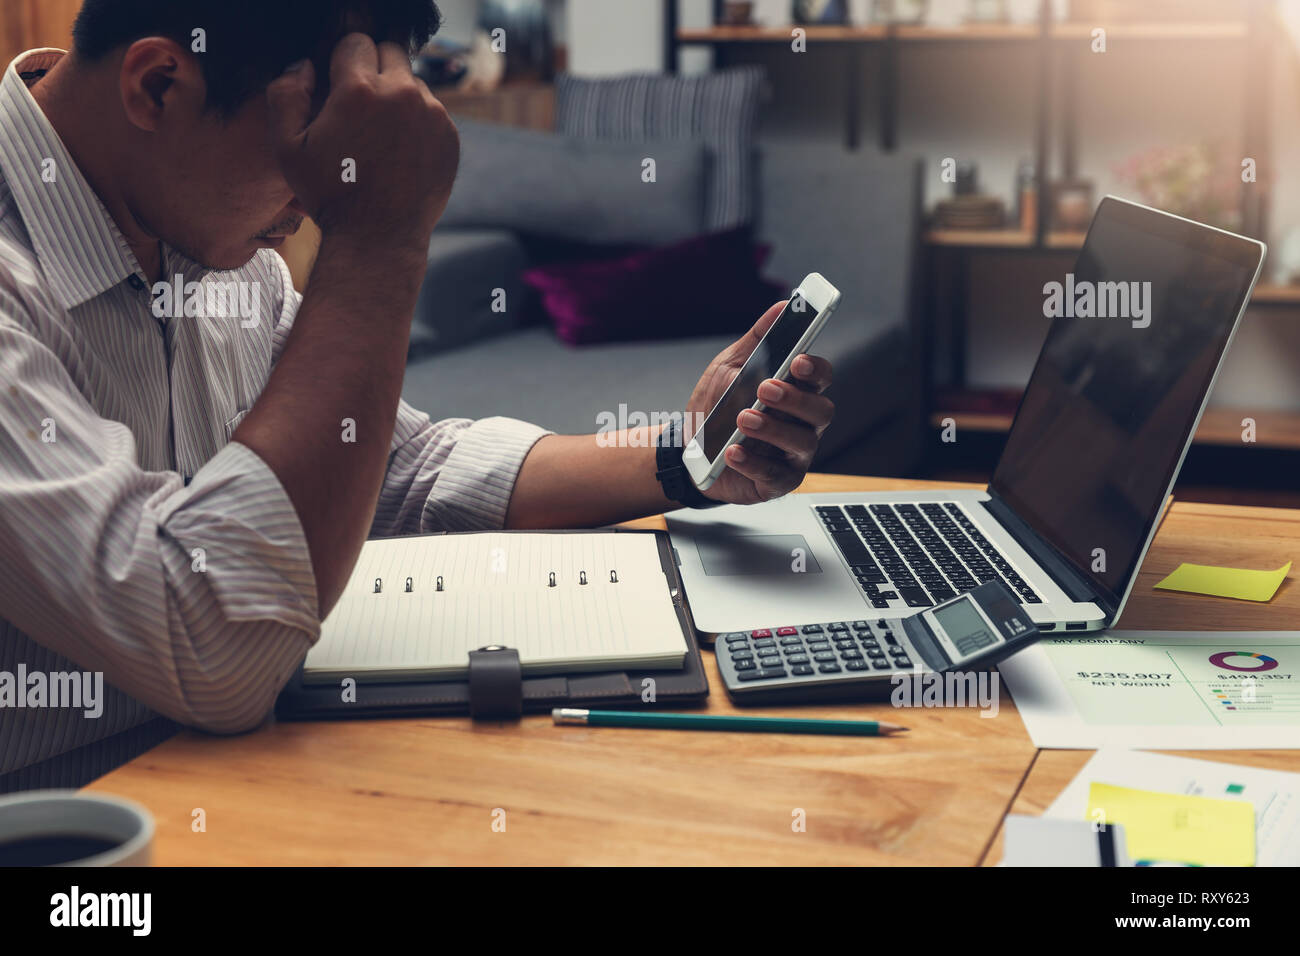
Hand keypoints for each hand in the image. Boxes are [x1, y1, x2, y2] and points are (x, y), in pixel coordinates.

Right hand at [266, 33, 458, 247]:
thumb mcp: (287, 147)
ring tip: (379, 134)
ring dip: (397, 96)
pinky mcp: (449, 135)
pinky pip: (431, 110)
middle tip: (360, 105)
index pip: (356, 42)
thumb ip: (285, 94)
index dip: (343, 62)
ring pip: (413, 82)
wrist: (379, 237)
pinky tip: (400, 151)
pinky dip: (417, 121)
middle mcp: (402, 94)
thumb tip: (305, 65)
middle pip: (390, 51)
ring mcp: (431, 114)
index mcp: (359, 90)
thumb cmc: (329, 194)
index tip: (339, 88)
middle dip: (374, 69)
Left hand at [684, 301, 833, 504]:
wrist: (685, 450)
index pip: (821, 378)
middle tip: (764, 389)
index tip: (798, 361)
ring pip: (801, 442)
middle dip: (795, 399)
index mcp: (796, 392)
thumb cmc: (716, 407)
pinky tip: (733, 451)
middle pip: (821, 411)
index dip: (815, 370)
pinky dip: (752, 462)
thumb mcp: (730, 367)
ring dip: (773, 429)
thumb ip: (758, 340)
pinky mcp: (777, 482)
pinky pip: (774, 475)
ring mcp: (793, 455)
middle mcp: (802, 424)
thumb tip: (782, 307)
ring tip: (743, 418)